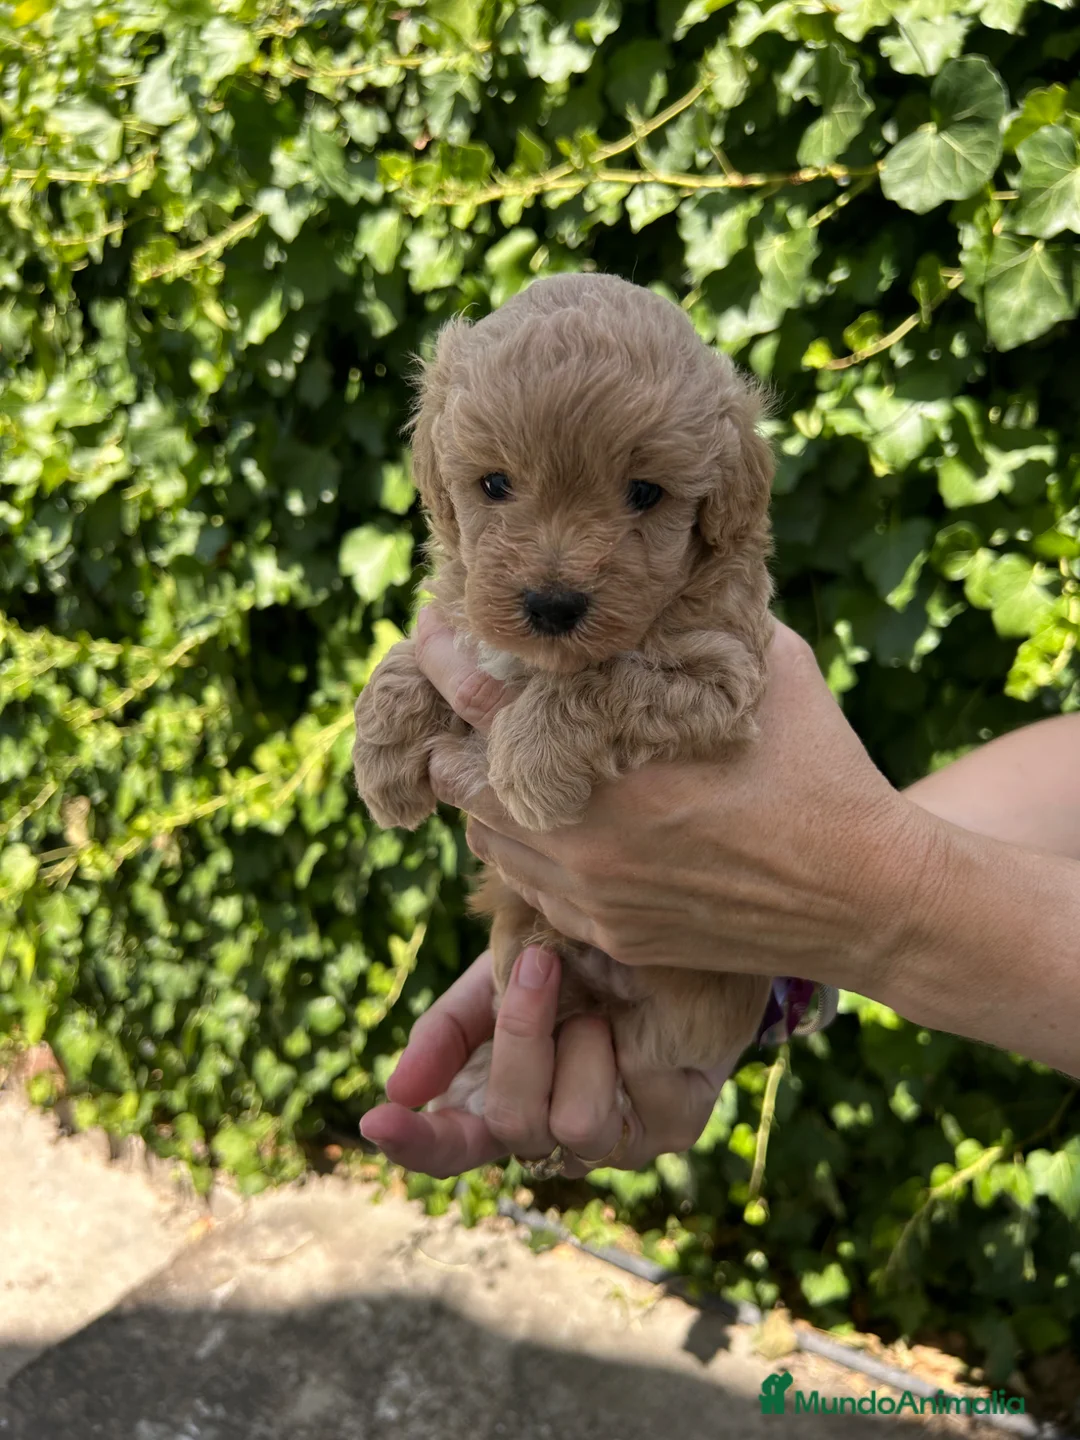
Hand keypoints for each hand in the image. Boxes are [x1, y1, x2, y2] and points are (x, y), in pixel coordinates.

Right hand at [359, 947, 730, 1179]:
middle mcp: (555, 1134)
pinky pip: (634, 1100)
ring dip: (581, 1040)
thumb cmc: (571, 959)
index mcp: (501, 1102)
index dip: (414, 1143)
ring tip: (602, 1000)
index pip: (449, 1146)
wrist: (663, 932)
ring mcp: (617, 1140)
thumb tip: (400, 1089)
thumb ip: (449, 1030)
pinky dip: (628, 1042)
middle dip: (520, 1037)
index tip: (378, 1121)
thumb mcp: (495, 979)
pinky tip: (637, 1015)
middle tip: (536, 964)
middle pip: (511, 1124)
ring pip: (575, 1126)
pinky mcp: (673, 1127)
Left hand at [413, 606, 925, 993]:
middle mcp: (579, 835)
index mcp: (605, 757)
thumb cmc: (821, 768)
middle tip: (471, 702)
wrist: (867, 896)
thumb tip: (651, 582)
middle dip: (456, 736)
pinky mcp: (610, 936)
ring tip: (517, 758)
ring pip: (487, 840)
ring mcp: (590, 896)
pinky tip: (564, 819)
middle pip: (459, 778)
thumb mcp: (760, 666)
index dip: (442, 654)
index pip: (478, 697)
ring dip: (489, 795)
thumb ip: (688, 624)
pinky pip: (531, 888)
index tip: (431, 624)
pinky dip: (530, 849)